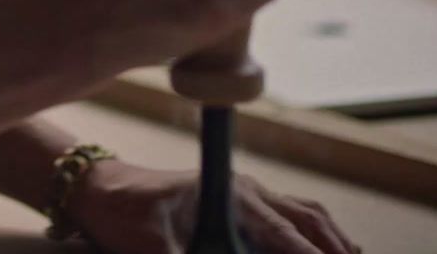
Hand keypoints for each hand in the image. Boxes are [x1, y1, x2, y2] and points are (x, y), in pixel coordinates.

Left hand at [68, 158, 360, 253]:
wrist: (100, 189)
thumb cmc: (123, 214)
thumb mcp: (149, 249)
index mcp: (231, 196)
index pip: (286, 234)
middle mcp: (247, 191)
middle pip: (310, 221)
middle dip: (337, 251)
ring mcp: (248, 195)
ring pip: (308, 216)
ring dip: (333, 242)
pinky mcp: (242, 206)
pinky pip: (294, 217)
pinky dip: (316, 236)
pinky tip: (332, 250)